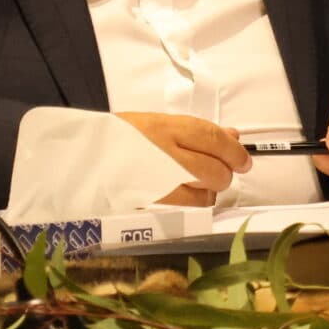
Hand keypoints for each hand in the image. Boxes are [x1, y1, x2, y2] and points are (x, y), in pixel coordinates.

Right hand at [117, 112, 250, 206]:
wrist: (84, 157)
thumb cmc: (123, 135)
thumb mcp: (159, 122)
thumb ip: (197, 131)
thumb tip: (233, 137)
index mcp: (167, 127)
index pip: (213, 138)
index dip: (235, 152)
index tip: (244, 160)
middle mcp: (166, 153)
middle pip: (215, 170)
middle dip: (225, 173)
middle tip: (221, 171)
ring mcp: (160, 180)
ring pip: (206, 192)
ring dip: (211, 189)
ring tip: (202, 182)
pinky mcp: (153, 201)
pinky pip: (190, 205)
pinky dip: (198, 200)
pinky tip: (191, 193)